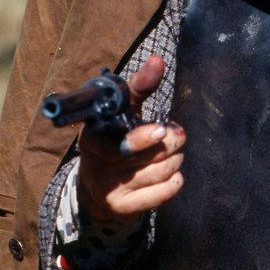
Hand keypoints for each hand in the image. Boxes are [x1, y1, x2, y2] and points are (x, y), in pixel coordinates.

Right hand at [77, 55, 184, 222]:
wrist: (99, 184)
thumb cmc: (115, 136)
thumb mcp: (122, 109)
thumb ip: (140, 85)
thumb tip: (158, 60)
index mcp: (93, 138)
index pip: (117, 143)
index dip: (140, 138)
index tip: (159, 130)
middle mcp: (97, 166)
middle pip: (151, 154)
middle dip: (171, 140)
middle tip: (173, 133)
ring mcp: (109, 189)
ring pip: (162, 171)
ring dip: (175, 158)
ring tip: (171, 152)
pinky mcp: (123, 209)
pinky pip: (164, 192)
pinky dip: (175, 180)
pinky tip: (170, 173)